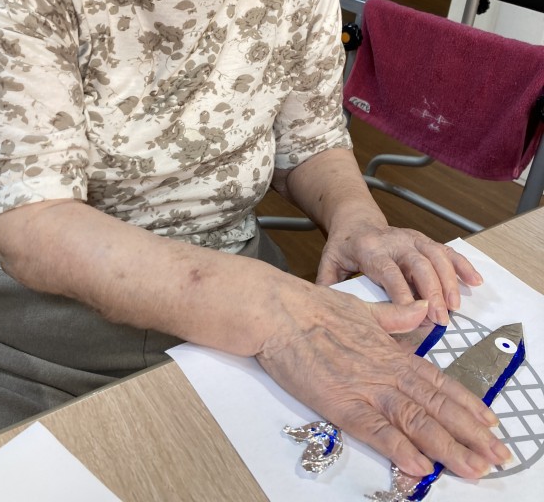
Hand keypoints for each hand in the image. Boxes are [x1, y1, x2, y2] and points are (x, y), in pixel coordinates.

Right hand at [257, 286, 509, 478]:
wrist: (279, 311)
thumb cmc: (315, 307)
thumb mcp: (363, 308)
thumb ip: (395, 316)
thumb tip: (422, 310)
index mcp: (390, 350)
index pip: (437, 381)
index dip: (465, 403)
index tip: (488, 422)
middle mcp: (385, 371)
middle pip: (435, 406)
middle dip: (469, 433)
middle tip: (496, 456)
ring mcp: (364, 388)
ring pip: (415, 421)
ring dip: (447, 446)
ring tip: (472, 467)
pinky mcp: (339, 403)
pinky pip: (375, 430)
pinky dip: (399, 447)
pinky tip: (420, 464)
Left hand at [316, 223, 482, 324]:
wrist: (356, 220)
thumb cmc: (344, 247)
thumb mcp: (329, 263)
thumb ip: (328, 285)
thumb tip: (330, 312)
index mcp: (369, 249)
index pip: (389, 271)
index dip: (403, 292)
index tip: (414, 314)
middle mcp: (394, 241)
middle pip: (418, 264)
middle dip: (432, 291)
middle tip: (441, 318)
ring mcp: (411, 238)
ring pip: (436, 256)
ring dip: (450, 281)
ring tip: (456, 306)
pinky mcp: (424, 240)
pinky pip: (447, 251)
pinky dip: (463, 265)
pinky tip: (475, 281)